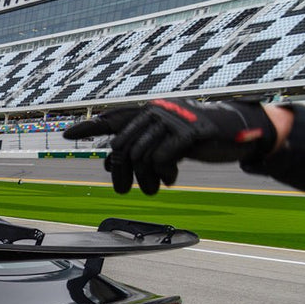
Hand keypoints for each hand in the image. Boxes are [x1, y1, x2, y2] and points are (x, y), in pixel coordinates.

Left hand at [62, 99, 275, 194]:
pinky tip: (171, 180)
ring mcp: (172, 119)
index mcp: (148, 113)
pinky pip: (161, 159)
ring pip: (140, 156)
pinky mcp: (188, 132)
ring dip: (144, 179)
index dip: (90, 127)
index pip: (114, 119)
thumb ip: (141, 146)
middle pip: (122, 147)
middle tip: (125, 191)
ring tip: (152, 188)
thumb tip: (110, 162)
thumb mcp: (165, 142)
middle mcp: (156, 111)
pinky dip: (163, 175)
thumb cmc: (196, 139)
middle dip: (121, 174)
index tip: (67, 134)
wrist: (237, 133)